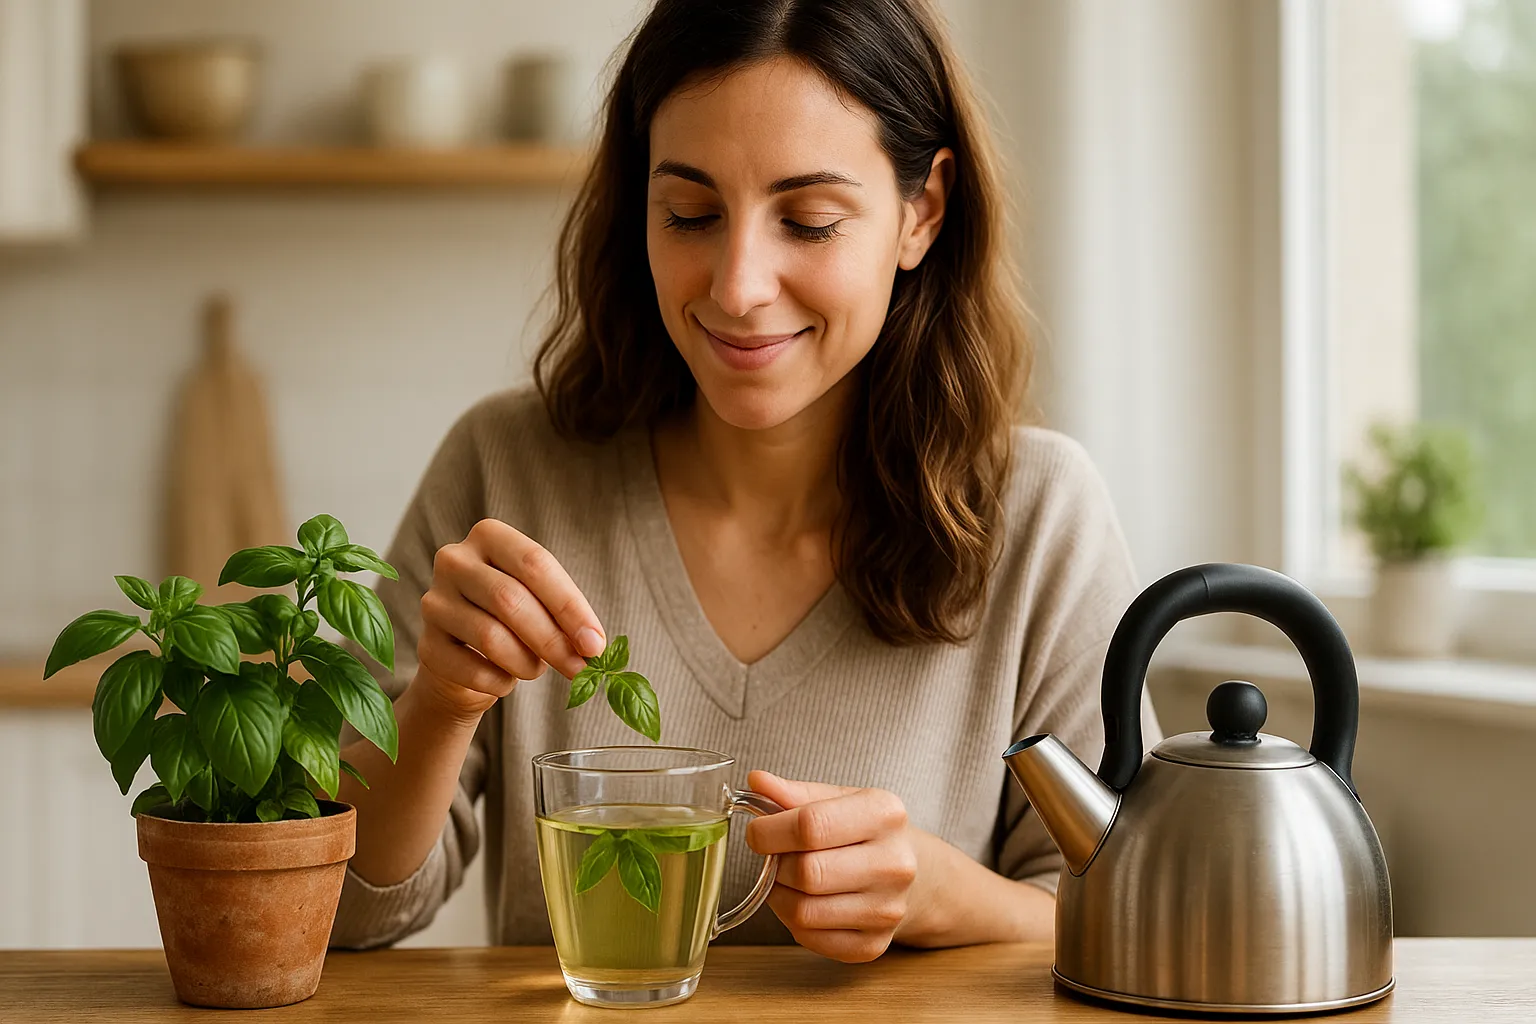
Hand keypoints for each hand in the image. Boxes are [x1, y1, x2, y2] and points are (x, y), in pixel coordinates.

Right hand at [414, 519, 606, 719]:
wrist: (465, 658)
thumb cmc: (514, 619)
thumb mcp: (541, 603)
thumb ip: (565, 617)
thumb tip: (592, 646)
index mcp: (489, 535)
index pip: (535, 563)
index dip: (570, 606)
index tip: (594, 643)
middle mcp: (454, 560)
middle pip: (511, 599)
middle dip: (552, 640)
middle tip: (579, 667)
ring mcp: (434, 601)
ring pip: (491, 637)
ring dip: (527, 663)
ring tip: (536, 668)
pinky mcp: (426, 644)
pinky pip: (472, 669)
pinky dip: (500, 682)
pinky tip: (506, 679)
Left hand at [745, 770, 918, 962]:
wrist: (915, 873)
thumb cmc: (865, 831)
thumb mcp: (837, 800)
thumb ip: (794, 793)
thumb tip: (756, 781)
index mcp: (885, 814)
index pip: (811, 825)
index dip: (769, 830)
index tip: (757, 832)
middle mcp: (894, 863)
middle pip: (807, 872)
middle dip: (777, 865)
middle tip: (775, 857)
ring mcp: (888, 909)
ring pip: (803, 912)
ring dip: (780, 896)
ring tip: (788, 879)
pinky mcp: (874, 945)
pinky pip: (810, 939)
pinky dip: (794, 922)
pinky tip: (804, 902)